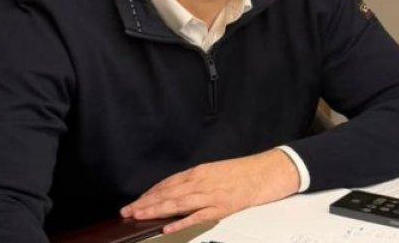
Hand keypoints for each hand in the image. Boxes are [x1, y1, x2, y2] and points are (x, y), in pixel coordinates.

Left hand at [120, 148, 300, 232]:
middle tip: (127, 211)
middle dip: (146, 203)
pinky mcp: (224, 206)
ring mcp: (213, 194)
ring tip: (138, 216)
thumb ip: (201, 181)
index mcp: (201, 171)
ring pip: (178, 203)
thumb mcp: (219, 171)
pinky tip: (168, 228)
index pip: (169, 183)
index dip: (151, 193)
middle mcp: (203, 181)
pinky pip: (199, 216)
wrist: (272, 169)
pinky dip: (182, 223)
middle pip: (168, 193)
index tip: (136, 201)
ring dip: (156, 210)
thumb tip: (182, 191)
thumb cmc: (248, 171)